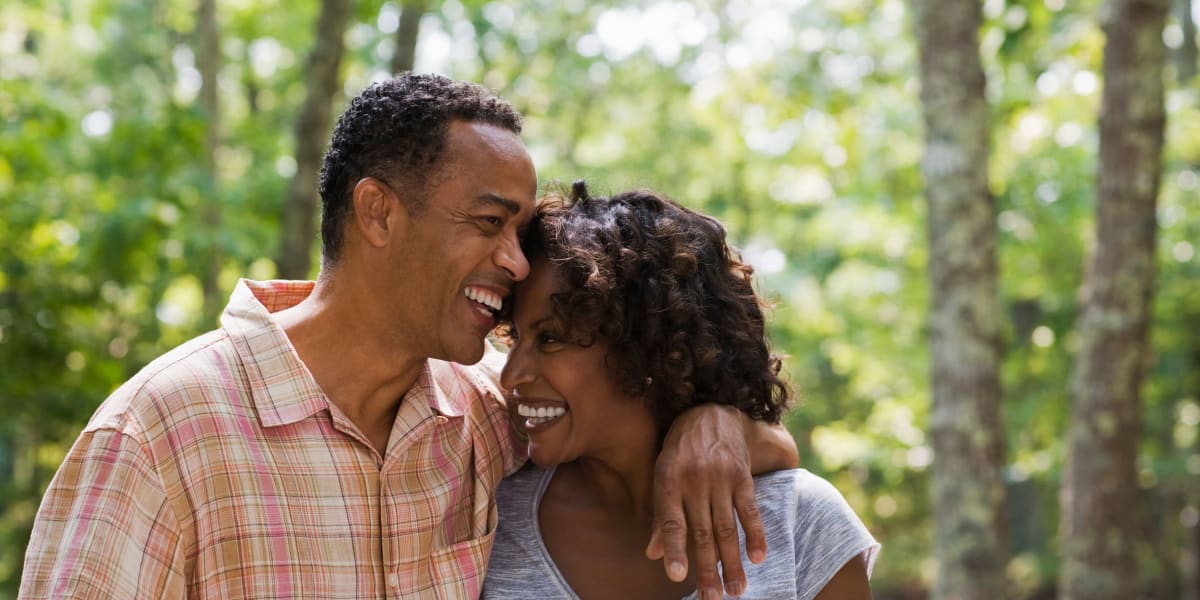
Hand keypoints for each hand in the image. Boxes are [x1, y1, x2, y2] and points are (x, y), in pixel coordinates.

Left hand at [647, 404, 766, 597]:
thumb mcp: (662, 475)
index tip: (677, 577)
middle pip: (702, 532)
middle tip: (712, 599)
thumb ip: (661, 516)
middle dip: (708, 569)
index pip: (671, 522)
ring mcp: (720, 478)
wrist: (712, 413)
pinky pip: (749, 510)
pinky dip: (755, 535)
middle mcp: (694, 481)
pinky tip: (758, 558)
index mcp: (668, 481)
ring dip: (732, 562)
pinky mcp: (742, 477)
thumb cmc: (680, 451)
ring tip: (736, 590)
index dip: (674, 550)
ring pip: (727, 528)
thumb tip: (654, 555)